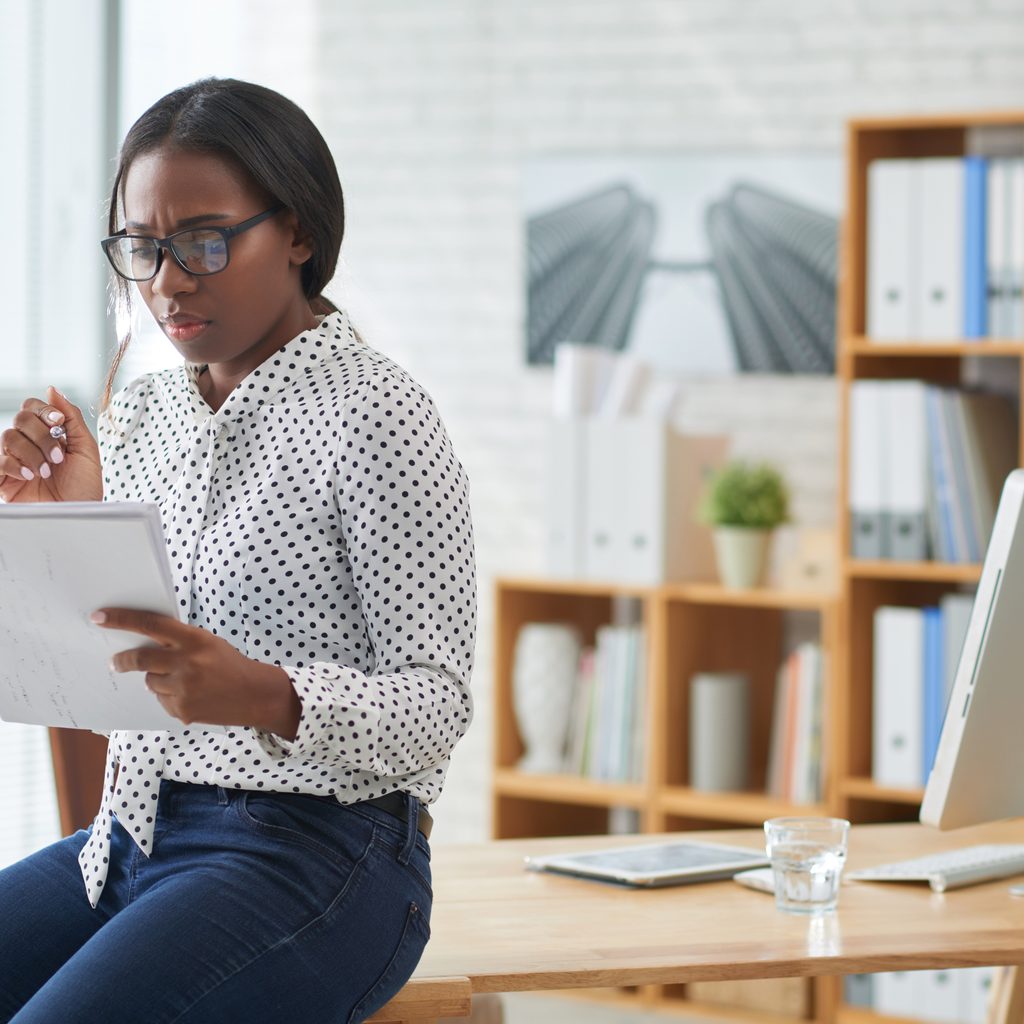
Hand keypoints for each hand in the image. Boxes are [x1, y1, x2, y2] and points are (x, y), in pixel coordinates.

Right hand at [0, 386, 101, 502]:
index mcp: (47, 435)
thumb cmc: (85, 486)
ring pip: (8, 437)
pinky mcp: (3, 480)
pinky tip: (29, 475)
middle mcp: (28, 444)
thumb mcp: (86, 449)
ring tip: (47, 471)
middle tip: (58, 457)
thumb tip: (53, 390)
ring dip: (32, 453)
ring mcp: (14, 461)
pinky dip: (13, 464)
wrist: (81, 515)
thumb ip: (71, 418)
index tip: (58, 422)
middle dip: (42, 435)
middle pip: (20, 419)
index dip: (43, 410)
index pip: (32, 408)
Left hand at [93, 608, 300, 737]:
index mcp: (194, 640)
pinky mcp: (182, 710)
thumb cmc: (230, 664)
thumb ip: (178, 641)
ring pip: (149, 682)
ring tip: (183, 681)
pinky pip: (161, 700)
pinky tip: (192, 696)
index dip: (121, 620)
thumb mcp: (208, 643)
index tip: (99, 617)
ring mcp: (184, 689)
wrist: (255, 695)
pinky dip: (170, 697)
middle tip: (115, 662)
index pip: (150, 624)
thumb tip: (142, 641)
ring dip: (157, 680)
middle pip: (140, 658)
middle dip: (122, 660)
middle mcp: (187, 663)